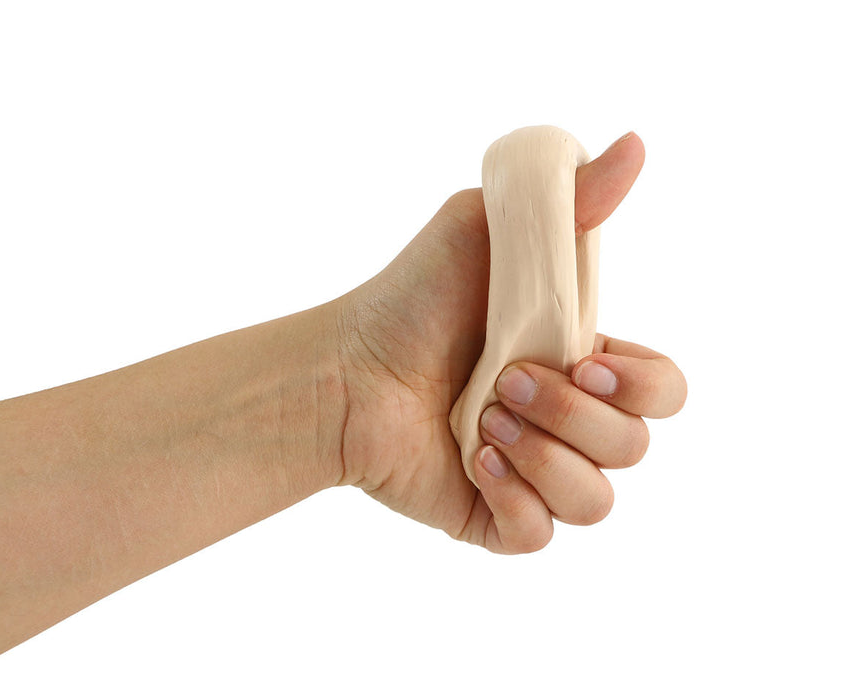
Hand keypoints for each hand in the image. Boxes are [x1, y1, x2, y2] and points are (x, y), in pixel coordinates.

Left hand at [334, 133, 685, 552]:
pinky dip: (512, 499)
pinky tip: (470, 461)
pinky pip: (543, 535)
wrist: (346, 368)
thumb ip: (569, 200)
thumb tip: (633, 145)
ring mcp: (534, 474)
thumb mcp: (488, 232)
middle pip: (635, 447)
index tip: (586, 355)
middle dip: (575, 414)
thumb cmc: (412, 298)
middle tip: (506, 380)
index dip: (643, 384)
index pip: (664, 391)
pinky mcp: (496, 517)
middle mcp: (566, 422)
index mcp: (580, 362)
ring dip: (543, 456)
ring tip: (481, 423)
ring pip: (598, 500)